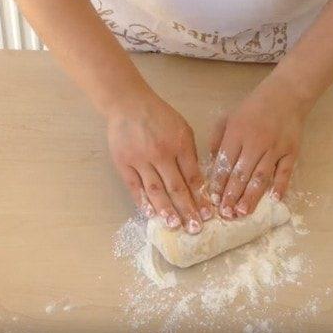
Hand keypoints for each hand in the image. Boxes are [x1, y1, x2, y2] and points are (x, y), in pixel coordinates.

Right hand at [108, 92, 212, 232]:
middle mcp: (161, 154)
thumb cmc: (159, 115)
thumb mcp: (182, 128)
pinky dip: (143, 202)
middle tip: (195, 229)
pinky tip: (151, 215)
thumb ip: (189, 153)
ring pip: (155, 190)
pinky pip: (134, 187)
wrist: (128, 104)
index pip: (193, 176)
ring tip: (174, 226)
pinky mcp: (123, 163)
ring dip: (166, 210)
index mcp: (179, 144)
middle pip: (176, 187)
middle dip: (187, 210)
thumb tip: (197, 181)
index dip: (201, 197)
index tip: (208, 215)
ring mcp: (140, 159)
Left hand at [207, 73, 310, 218]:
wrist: (286, 95)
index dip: (218, 183)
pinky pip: (285, 172)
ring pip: (261, 176)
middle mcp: (255, 142)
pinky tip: (274, 200)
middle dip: (231, 195)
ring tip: (242, 212)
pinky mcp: (292, 151)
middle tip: (225, 214)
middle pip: (241, 173)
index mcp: (237, 134)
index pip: (225, 163)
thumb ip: (218, 140)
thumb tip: (211, 165)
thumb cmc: (253, 108)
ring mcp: (275, 148)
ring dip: (251, 196)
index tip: (213, 200)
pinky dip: (281, 186)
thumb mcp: (229, 118)